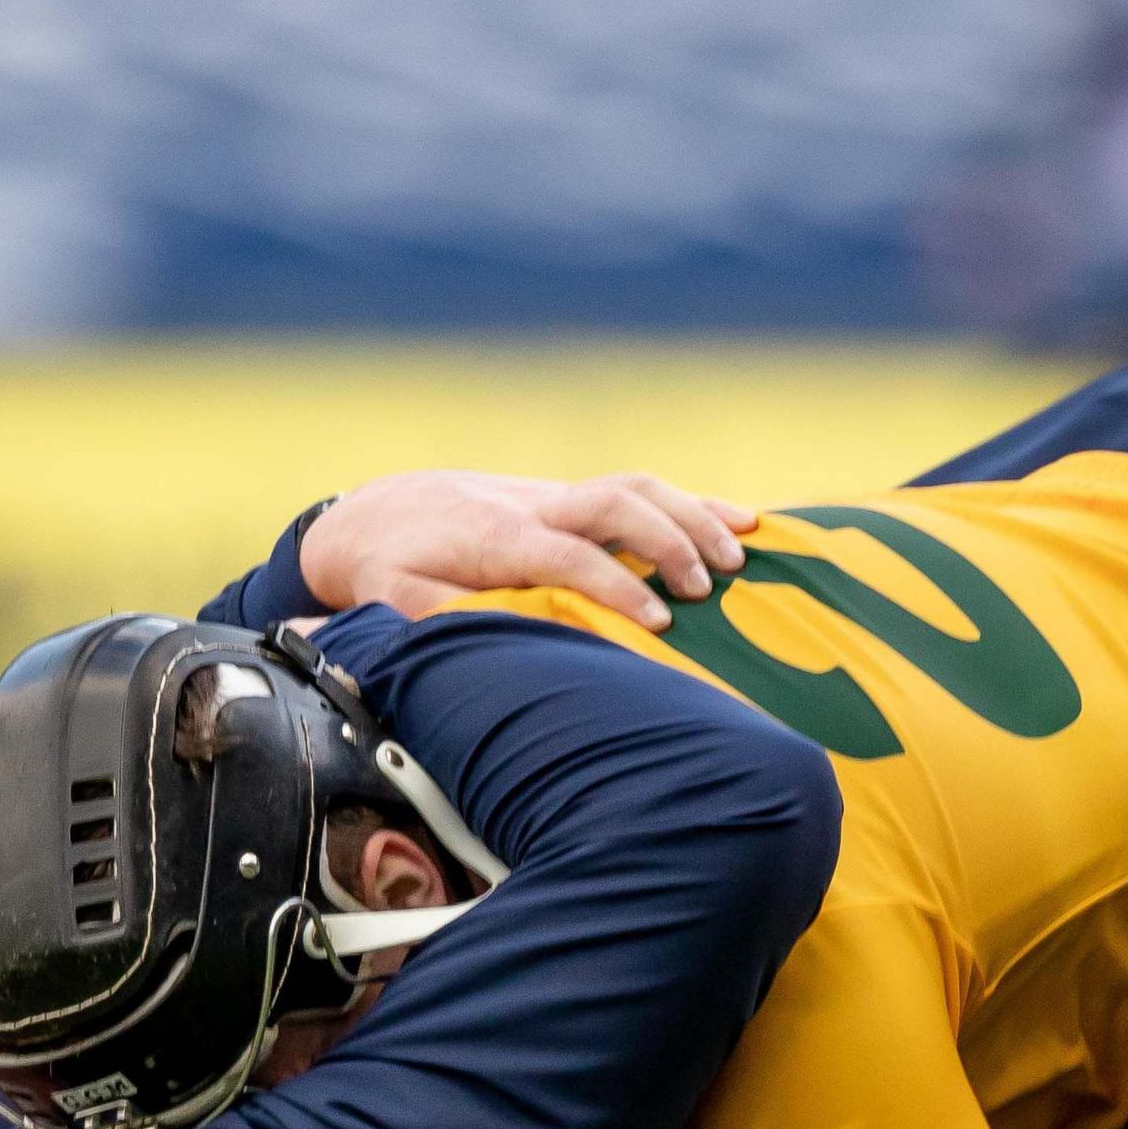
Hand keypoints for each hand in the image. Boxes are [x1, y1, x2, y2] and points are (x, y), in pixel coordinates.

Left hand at [303, 471, 755, 628]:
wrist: (382, 514)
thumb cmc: (392, 565)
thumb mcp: (394, 597)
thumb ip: (440, 616)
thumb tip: (486, 641)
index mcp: (499, 537)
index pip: (569, 553)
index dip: (616, 584)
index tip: (657, 623)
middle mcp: (537, 508)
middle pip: (616, 502)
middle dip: (668, 539)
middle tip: (705, 587)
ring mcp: (560, 499)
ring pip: (638, 487)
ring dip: (694, 514)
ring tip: (742, 552)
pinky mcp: (574, 501)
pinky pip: (643, 492)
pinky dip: (695, 504)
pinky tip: (745, 522)